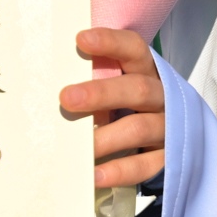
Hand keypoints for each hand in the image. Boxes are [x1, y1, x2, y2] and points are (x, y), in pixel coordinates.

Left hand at [59, 28, 165, 189]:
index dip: (111, 42)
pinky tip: (94, 176)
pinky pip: (145, 166)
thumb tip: (43, 81)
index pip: (133, 49)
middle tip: (66, 99)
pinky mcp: (169, 159)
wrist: (172, 139)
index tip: (80, 40)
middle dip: (101, 93)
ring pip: (139, 128)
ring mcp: (168, 128)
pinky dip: (119, 171)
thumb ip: (93, 80)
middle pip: (136, 89)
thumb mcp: (117, 86)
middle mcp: (161, 96)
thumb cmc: (128, 106)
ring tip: (77, 148)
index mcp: (146, 71)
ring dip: (106, 138)